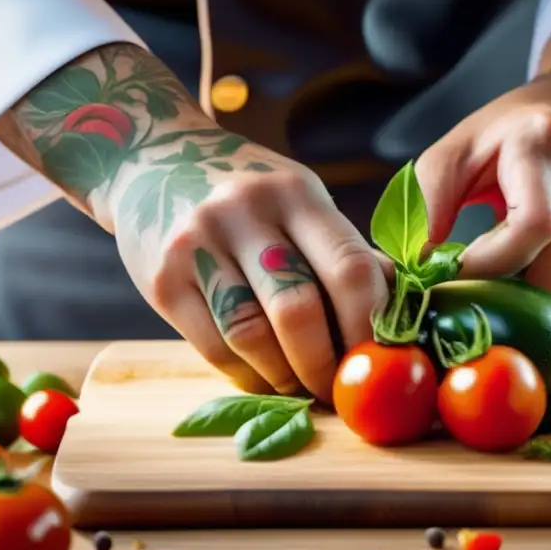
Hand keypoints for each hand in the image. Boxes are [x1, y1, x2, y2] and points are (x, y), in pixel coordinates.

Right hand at [112, 134, 387, 400]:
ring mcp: (197, 245)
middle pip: (297, 310)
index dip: (372, 326)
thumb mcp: (301, 201)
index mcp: (296, 193)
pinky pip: (213, 349)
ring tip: (302, 388)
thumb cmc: (249, 195)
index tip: (382, 361)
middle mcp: (244, 213)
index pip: (349, 267)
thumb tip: (400, 317)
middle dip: (326, 365)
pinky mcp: (161, 280)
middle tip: (340, 389)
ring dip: (285, 378)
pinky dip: (248, 377)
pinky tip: (265, 378)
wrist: (150, 161)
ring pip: (251, 337)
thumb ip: (344, 252)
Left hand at [416, 13, 550, 297]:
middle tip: (488, 271)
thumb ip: (427, 204)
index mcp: (547, 141)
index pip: (530, 230)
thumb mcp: (459, 149)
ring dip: (542, 280)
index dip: (488, 266)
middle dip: (515, 286)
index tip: (457, 273)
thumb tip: (414, 269)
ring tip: (526, 243)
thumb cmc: (513, 132)